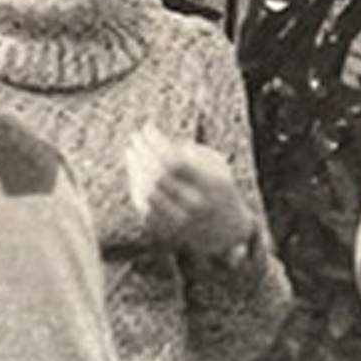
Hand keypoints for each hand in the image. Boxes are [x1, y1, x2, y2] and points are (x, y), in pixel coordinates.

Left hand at [125, 126, 255, 259]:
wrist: (230, 231)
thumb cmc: (222, 190)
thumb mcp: (219, 167)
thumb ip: (193, 152)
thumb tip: (158, 140)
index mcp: (212, 186)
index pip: (176, 162)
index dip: (158, 144)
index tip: (148, 128)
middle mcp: (196, 205)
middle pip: (159, 177)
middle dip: (143, 153)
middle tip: (135, 137)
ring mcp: (181, 221)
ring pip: (148, 194)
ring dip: (135, 170)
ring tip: (130, 152)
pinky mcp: (169, 231)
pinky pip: (145, 208)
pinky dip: (136, 188)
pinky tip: (134, 173)